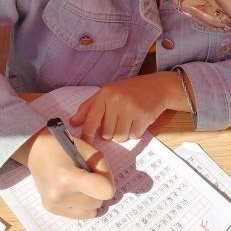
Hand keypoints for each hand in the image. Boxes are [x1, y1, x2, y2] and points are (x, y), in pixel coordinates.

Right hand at [12, 127, 114, 218]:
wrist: (36, 150)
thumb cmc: (63, 146)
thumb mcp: (88, 150)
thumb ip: (103, 169)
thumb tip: (109, 191)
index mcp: (67, 178)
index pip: (105, 192)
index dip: (107, 181)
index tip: (99, 172)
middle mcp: (59, 196)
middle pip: (98, 202)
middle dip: (98, 190)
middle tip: (88, 175)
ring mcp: (54, 205)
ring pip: (91, 212)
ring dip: (91, 199)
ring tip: (81, 184)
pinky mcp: (51, 209)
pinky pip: (80, 214)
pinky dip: (82, 204)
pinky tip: (74, 191)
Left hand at [69, 71, 188, 142]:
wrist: (157, 87)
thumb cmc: (129, 91)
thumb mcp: (107, 93)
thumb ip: (89, 107)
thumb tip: (73, 122)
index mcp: (105, 94)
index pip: (91, 119)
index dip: (86, 134)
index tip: (85, 144)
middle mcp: (116, 100)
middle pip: (106, 133)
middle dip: (111, 132)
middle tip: (119, 121)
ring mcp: (130, 108)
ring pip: (119, 137)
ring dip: (123, 134)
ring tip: (128, 121)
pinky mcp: (143, 116)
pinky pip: (133, 136)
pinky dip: (135, 132)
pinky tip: (138, 121)